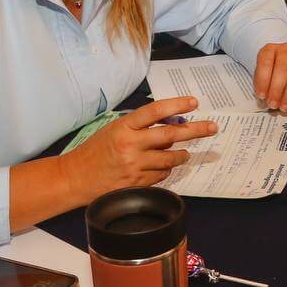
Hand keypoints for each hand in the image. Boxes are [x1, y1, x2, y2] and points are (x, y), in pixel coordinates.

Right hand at [62, 97, 216, 195]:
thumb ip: (139, 127)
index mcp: (123, 127)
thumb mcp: (113, 130)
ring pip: (170, 159)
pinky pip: (161, 175)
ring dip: (182, 154)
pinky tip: (163, 167)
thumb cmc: (95, 151)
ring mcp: (134, 166)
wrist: (75, 178)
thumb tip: (169, 124)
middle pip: (170, 135)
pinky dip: (166, 170)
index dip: (176, 105)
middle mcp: (130, 145)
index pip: (155, 111)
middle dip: (195, 130)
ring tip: (187, 152)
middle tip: (212, 127)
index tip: (194, 102)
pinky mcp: (136, 183)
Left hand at [253, 42, 286, 112]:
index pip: (266, 64)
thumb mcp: (261, 74)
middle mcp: (285, 50)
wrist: (283, 60)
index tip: (261, 96)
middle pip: (282, 70)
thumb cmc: (271, 69)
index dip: (263, 81)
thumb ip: (262, 85)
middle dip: (277, 90)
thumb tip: (264, 100)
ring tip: (284, 106)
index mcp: (269, 50)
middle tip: (273, 104)